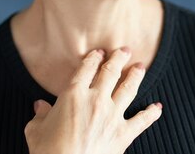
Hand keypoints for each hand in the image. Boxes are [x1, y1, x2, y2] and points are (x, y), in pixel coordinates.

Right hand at [24, 47, 162, 153]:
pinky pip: (142, 121)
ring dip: (136, 76)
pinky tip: (158, 107)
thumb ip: (40, 116)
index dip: (94, 58)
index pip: (86, 68)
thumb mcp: (36, 131)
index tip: (99, 52)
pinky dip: (151, 113)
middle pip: (111, 72)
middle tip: (125, 50)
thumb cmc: (48, 152)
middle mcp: (95, 100)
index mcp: (73, 95)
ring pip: (128, 89)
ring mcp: (112, 116)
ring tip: (141, 67)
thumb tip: (39, 107)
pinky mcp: (123, 134)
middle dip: (119, 58)